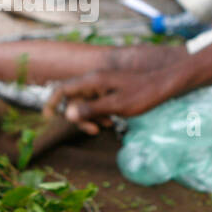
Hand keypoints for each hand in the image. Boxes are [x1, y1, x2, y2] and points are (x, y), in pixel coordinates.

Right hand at [45, 68, 178, 134]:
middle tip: (93, 131)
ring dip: (92, 116)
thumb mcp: (117, 105)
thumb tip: (67, 114)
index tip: (46, 116)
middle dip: (80, 117)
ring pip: (87, 102)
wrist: (164, 83)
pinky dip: (101, 112)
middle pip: (74, 99)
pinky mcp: (111, 88)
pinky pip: (98, 101)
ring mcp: (103, 84)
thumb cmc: (143, 93)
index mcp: (93, 80)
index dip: (51, 102)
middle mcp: (95, 80)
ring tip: (108, 125)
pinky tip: (112, 120)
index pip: (63, 89)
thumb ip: (91, 109)